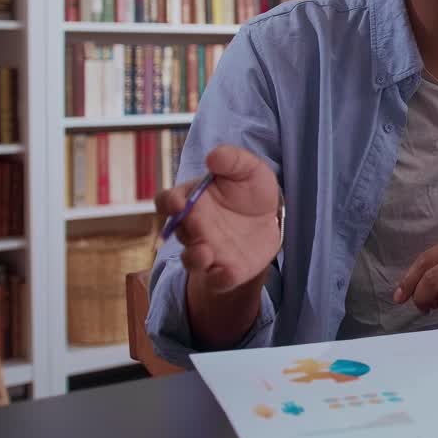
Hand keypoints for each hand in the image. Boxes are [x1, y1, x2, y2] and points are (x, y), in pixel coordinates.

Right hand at [155, 145, 280, 293]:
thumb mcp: (249, 169)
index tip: (177, 202)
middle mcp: (194, 228)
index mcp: (192, 201)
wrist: (271, 219)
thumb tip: (213, 157)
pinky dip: (219, 279)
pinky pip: (217, 280)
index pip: (167, 201)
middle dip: (183, 229)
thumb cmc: (251, 191)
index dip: (167, 202)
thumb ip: (232, 159)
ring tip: (205, 251)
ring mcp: (209, 251)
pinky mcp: (226, 270)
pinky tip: (228, 272)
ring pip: (191, 260)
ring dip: (194, 258)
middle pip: (178, 231)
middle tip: (194, 224)